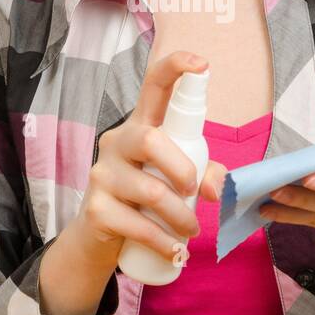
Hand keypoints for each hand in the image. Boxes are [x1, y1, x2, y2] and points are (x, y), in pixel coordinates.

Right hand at [66, 49, 226, 280]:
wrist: (100, 235)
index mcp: (140, 126)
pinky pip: (137, 225)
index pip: (153, 87)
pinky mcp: (95, 208)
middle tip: (194, 191)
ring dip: (181, 217)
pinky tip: (174, 251)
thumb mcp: (177, 180)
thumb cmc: (145, 197)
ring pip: (150, 191)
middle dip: (182, 169)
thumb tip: (219, 189)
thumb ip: (204, 174)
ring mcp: (102, 175)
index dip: (175, 69)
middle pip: (149, 139)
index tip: (201, 64)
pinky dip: (164, 242)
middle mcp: (117, 142)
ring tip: (190, 231)